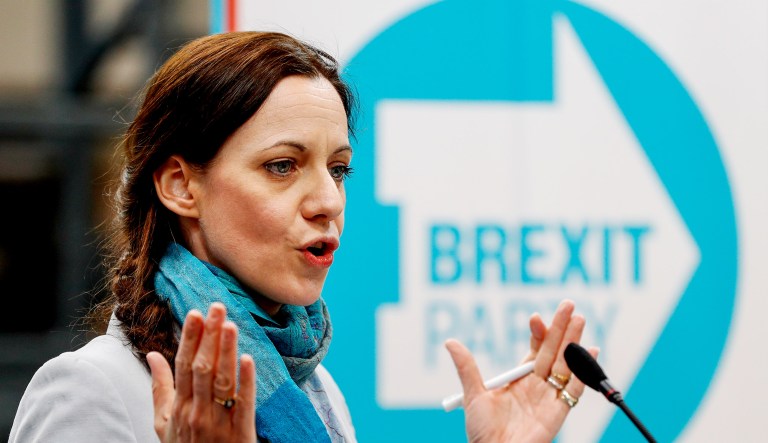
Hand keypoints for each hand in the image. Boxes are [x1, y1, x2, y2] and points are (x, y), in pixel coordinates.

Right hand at [147, 303, 256, 441]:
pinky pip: (244, 405)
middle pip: (203, 369)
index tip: (196, 313)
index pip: (184, 366)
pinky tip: (248, 360)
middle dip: (210, 336)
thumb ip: (160, 387)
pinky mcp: (240, 434)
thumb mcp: (165, 422)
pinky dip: (246, 382)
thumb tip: (152, 354)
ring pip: (222, 382)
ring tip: (230, 324)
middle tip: (217, 307)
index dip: (190, 339)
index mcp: (179, 406)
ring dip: (226, 352)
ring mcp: (218, 423)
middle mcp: (196, 412)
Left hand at [446, 299, 598, 442]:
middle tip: (568, 304)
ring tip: (580, 318)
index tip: (535, 317)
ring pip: (565, 363)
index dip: (538, 332)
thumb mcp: (473, 394)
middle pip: (553, 351)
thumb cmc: (482, 432)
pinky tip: (592, 350)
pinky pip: (574, 388)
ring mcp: (550, 397)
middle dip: (561, 328)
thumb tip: (450, 342)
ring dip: (574, 341)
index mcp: (519, 379)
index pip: (534, 349)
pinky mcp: (559, 411)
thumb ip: (467, 367)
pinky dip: (583, 371)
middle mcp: (537, 385)